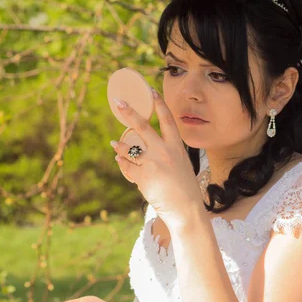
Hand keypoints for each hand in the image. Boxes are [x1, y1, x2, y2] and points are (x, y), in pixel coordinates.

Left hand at [111, 89, 203, 228]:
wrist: (187, 209)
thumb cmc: (185, 190)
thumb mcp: (182, 167)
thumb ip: (167, 156)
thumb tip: (144, 153)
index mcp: (177, 147)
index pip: (167, 120)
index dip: (158, 104)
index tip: (150, 91)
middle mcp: (164, 151)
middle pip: (143, 126)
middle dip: (129, 112)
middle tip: (119, 102)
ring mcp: (152, 163)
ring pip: (129, 148)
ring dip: (119, 145)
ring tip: (114, 144)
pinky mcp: (143, 177)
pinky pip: (127, 167)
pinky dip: (123, 164)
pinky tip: (120, 161)